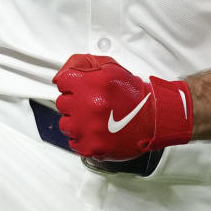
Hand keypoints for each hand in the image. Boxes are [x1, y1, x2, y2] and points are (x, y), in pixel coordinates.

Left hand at [53, 54, 192, 160]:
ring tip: (93, 119)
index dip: (72, 85)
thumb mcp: (108, 66)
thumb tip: (58, 77)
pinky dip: (82, 138)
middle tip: (90, 104)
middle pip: (62, 103)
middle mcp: (87, 105)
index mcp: (90, 83)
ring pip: (65, 124)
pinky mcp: (92, 146)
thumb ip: (80, 64)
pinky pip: (73, 142)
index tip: (81, 88)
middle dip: (74, 102)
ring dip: (76, 121)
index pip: (62, 82)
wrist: (152, 117)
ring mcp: (88, 128)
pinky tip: (95, 131)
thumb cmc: (131, 93)